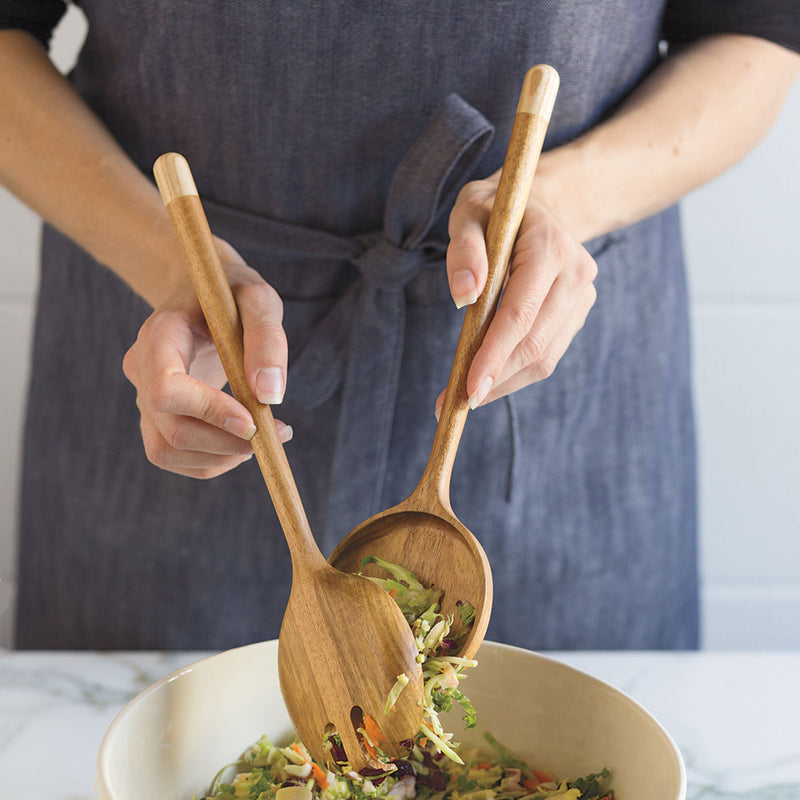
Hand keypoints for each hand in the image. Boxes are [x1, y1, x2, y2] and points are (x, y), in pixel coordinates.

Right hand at [122, 237, 291, 478]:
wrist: (201, 297)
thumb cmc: (231, 295)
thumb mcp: (257, 299)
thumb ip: (267, 339)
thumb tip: (269, 394)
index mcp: (160, 334)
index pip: (165, 388)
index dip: (208, 411)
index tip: (254, 420)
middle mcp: (142, 369)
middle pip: (171, 429)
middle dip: (227, 442)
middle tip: (278, 433)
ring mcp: (144, 397)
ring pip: (167, 451)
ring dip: (221, 458)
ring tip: (266, 439)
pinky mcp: (156, 418)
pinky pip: (175, 456)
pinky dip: (214, 461)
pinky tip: (244, 443)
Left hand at [438, 172, 597, 414]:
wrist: (538, 206)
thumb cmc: (493, 211)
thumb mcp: (468, 213)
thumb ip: (464, 250)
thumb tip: (463, 297)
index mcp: (550, 248)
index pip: (520, 314)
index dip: (493, 356)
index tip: (467, 390)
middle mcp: (576, 274)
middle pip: (534, 343)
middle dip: (494, 378)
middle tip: (453, 403)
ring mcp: (582, 297)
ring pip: (544, 357)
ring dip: (504, 383)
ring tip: (465, 397)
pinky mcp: (577, 313)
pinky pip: (547, 354)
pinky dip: (516, 373)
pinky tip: (489, 378)